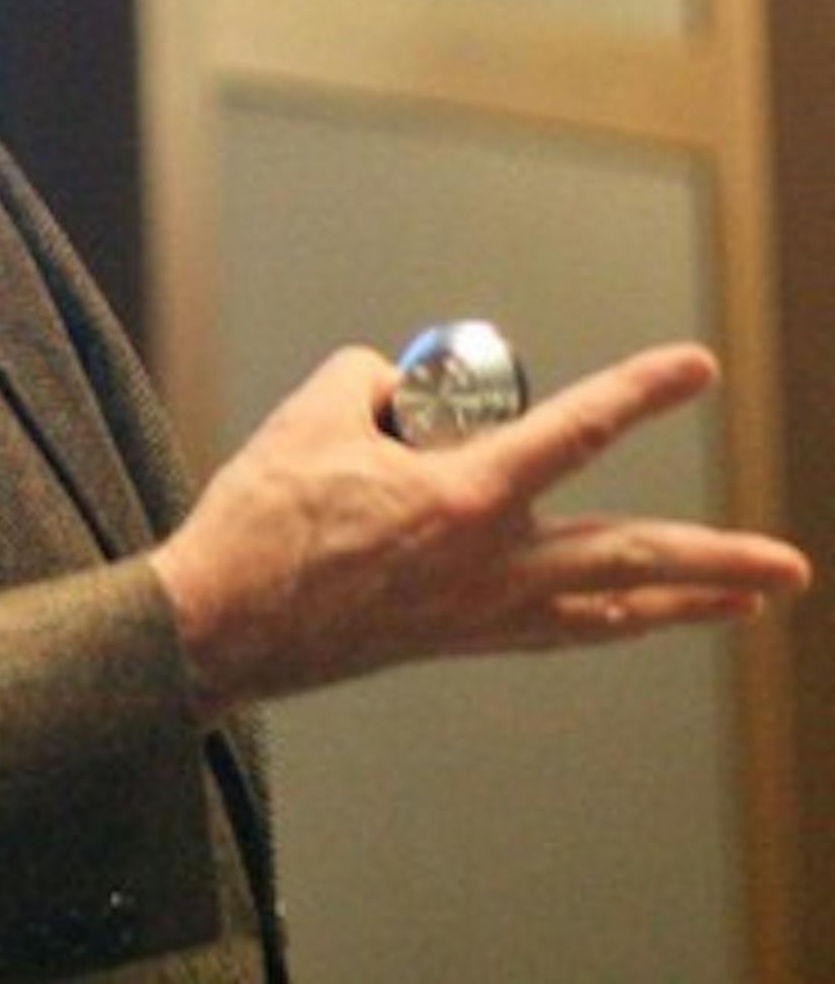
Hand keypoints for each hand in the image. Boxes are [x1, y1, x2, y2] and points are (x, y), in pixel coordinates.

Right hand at [151, 341, 811, 718]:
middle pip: (626, 559)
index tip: (697, 368)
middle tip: (788, 566)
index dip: (640, 393)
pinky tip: (633, 615)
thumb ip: (375, 381)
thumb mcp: (315, 410)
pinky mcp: (457, 638)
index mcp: (462, 502)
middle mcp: (490, 567)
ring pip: (609, 607)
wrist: (226, 621)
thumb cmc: (265, 519)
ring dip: (685, 603)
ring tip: (748, 600)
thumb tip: (402, 388)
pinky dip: (612, 618)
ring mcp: (480, 614)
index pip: (573, 433)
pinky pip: (561, 627)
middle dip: (716, 562)